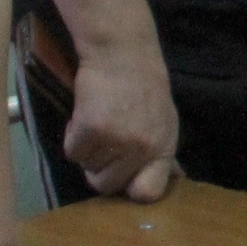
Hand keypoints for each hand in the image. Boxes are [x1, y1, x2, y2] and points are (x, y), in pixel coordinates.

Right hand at [65, 46, 180, 201]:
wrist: (122, 52)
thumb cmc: (145, 85)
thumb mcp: (165, 121)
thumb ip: (162, 153)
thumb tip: (174, 179)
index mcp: (163, 148)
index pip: (148, 193)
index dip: (131, 190)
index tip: (123, 178)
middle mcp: (142, 148)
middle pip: (107, 187)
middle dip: (99, 170)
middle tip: (102, 145)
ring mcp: (116, 140)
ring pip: (87, 168)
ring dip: (87, 150)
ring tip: (99, 121)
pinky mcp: (91, 129)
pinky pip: (72, 151)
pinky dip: (73, 136)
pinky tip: (86, 115)